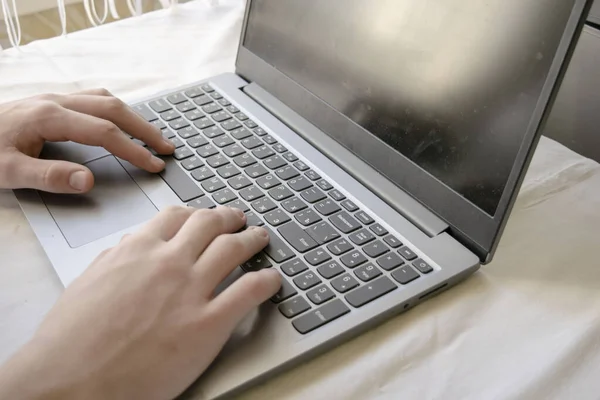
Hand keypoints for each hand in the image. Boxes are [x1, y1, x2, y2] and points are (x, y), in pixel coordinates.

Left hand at [0, 88, 173, 192]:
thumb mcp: (8, 172)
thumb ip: (49, 176)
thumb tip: (88, 181)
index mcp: (49, 117)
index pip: (105, 133)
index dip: (134, 150)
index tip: (154, 165)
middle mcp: (56, 102)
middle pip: (114, 109)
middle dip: (145, 129)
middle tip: (167, 147)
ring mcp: (53, 98)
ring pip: (105, 100)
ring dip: (133, 117)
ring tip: (151, 135)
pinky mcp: (50, 102)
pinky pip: (93, 99)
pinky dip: (115, 110)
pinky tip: (120, 121)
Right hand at [0, 206, 280, 399]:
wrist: (71, 382)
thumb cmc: (72, 341)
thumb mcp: (89, 283)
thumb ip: (116, 259)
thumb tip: (132, 246)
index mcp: (137, 250)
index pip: (177, 216)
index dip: (198, 213)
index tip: (206, 217)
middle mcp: (168, 262)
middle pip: (211, 224)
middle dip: (230, 218)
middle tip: (239, 220)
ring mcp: (191, 290)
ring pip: (234, 249)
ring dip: (253, 239)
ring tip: (261, 238)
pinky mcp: (208, 324)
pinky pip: (250, 291)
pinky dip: (267, 280)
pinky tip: (273, 279)